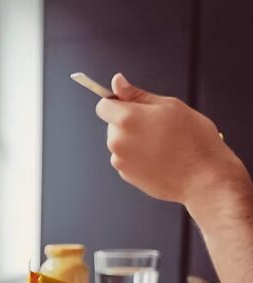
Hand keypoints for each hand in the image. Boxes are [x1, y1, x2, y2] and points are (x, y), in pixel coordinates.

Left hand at [94, 73, 249, 204]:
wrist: (203, 177)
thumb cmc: (193, 140)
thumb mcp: (170, 106)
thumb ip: (137, 94)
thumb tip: (117, 82)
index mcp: (127, 119)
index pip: (103, 105)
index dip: (116, 103)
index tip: (129, 105)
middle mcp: (117, 141)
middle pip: (113, 125)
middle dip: (130, 122)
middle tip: (158, 126)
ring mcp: (120, 160)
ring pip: (120, 142)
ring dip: (134, 140)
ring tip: (162, 144)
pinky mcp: (126, 175)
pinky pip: (127, 159)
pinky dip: (138, 156)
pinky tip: (160, 158)